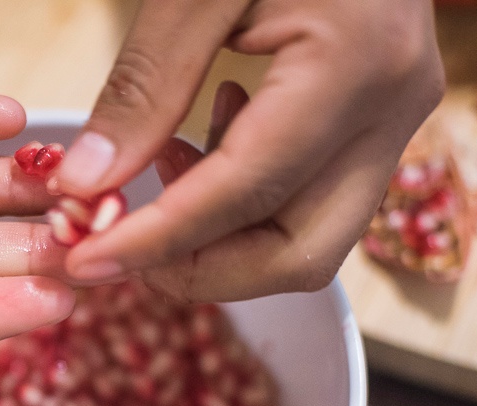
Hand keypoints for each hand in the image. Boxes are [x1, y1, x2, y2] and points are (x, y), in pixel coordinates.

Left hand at [50, 0, 443, 300]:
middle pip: (299, 255)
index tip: (85, 262)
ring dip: (217, 240)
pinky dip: (239, 205)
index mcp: (354, 64)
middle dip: (199, 270)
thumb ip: (143, 87)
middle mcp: (392, 110)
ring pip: (307, 241)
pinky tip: (196, 147)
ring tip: (157, 173)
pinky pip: (308, 202)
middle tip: (116, 246)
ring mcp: (391, 122)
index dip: (158, 241)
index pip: (245, 193)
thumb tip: (83, 184)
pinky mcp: (373, 124)